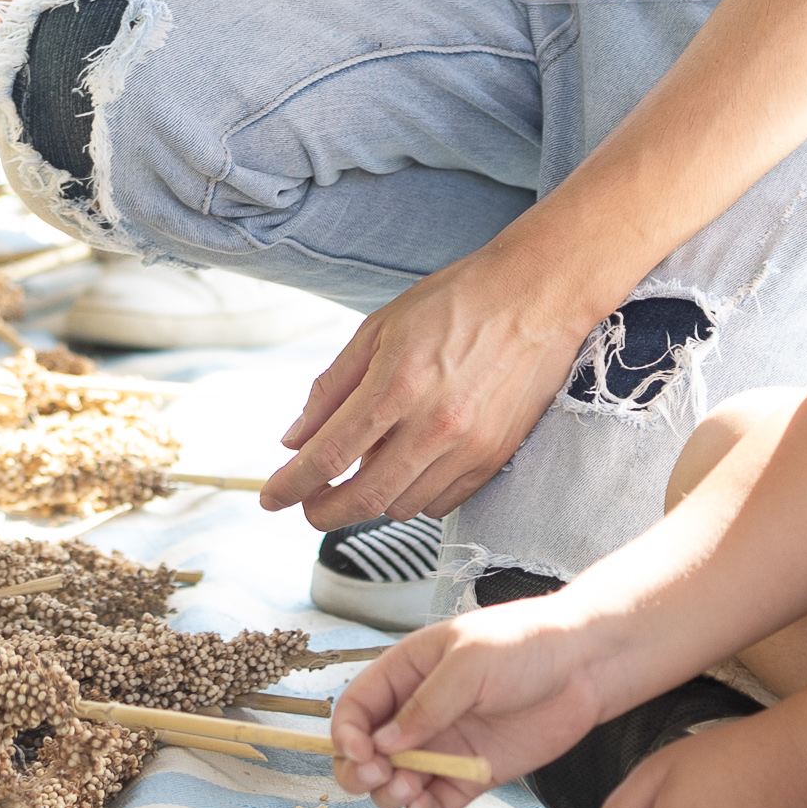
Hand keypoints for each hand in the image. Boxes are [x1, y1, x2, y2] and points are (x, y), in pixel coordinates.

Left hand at [263, 232, 596, 530]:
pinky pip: (442, 503)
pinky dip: (413, 498)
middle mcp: (434, 426)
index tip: (270, 498)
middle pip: (363, 498)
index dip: (291, 485)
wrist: (537, 295)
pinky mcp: (496, 458)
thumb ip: (332, 387)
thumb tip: (294, 439)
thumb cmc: (454, 301)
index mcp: (397, 384)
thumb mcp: (379, 328)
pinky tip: (404, 470)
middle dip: (322, 511)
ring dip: (370, 501)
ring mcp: (470, 448)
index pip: (329, 456)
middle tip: (306, 504)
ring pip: (401, 507)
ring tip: (362, 471)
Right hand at [328, 593, 613, 807]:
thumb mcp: (469, 663)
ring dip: (391, 794)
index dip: (346, 734)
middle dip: (361, 772)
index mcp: (407, 672)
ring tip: (411, 789)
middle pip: (367, 752)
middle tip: (381, 777)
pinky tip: (425, 806)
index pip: (356, 708)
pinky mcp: (472, 774)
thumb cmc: (525, 645)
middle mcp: (419, 712)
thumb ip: (425, 705)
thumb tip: (384, 744)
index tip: (363, 754)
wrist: (585, 665)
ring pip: (396, 782)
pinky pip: (435, 802)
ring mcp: (445, 745)